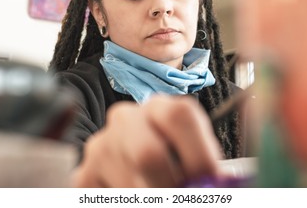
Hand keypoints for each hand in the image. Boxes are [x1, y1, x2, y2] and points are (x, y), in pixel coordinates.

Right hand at [72, 95, 221, 186]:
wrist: (143, 165)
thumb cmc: (176, 162)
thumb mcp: (196, 155)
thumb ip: (207, 166)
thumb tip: (222, 182)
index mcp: (160, 108)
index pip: (178, 115)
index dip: (199, 155)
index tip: (210, 181)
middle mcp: (126, 119)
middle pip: (147, 153)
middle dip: (170, 186)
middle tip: (182, 196)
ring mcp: (101, 145)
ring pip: (131, 186)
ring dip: (150, 198)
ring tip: (158, 193)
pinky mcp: (84, 175)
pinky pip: (109, 198)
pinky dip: (128, 203)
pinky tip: (136, 195)